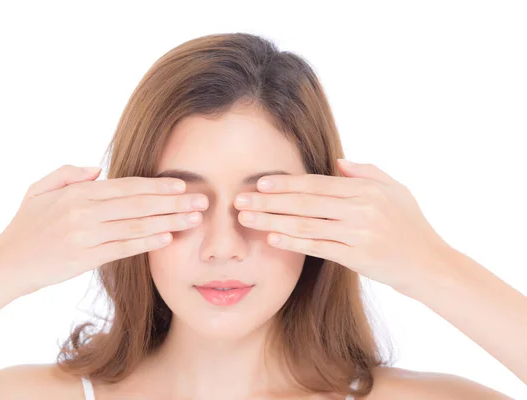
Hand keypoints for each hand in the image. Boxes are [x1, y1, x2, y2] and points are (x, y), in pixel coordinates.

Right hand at [0, 164, 207, 294]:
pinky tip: (168, 238)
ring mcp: (86, 234)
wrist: (7, 263)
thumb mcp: (40, 190)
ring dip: (169, 221)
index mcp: (78, 192)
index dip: (157, 185)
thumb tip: (99, 170)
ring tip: (194, 219)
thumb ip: (69, 174)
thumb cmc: (26, 226)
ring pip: (136, 224)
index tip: (182, 184)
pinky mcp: (86, 258)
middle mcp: (85, 211)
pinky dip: (147, 242)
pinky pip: (123, 248)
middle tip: (202, 200)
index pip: (127, 186)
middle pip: (139, 203)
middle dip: (174, 201)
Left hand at [233, 158, 453, 291]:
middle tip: (239, 199)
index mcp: (366, 189)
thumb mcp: (395, 190)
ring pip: (306, 224)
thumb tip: (337, 162)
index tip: (259, 181)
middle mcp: (361, 208)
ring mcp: (358, 233)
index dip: (286, 182)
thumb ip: (366, 172)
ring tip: (247, 218)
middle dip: (268, 200)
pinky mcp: (357, 257)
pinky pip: (318, 247)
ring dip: (272, 221)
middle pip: (305, 202)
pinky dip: (293, 242)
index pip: (317, 183)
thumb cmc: (411, 225)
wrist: (430, 265)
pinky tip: (272, 239)